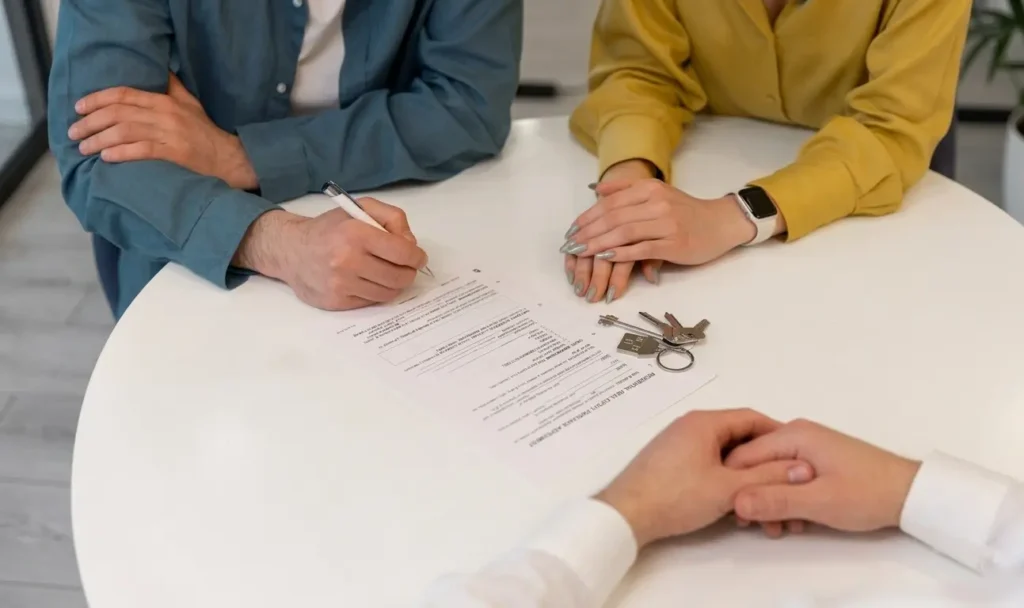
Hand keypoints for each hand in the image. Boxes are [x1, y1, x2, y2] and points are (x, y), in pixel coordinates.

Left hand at [69, 73, 257, 189]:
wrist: (228, 158)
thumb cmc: (205, 132)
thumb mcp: (189, 103)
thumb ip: (172, 86)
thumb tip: (159, 68)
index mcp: (165, 101)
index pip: (124, 94)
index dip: (97, 99)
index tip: (79, 107)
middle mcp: (165, 115)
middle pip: (119, 113)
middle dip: (91, 122)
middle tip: (73, 132)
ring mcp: (170, 134)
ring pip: (126, 132)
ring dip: (99, 140)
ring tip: (84, 148)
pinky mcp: (175, 154)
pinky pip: (142, 151)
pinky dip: (121, 153)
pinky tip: (107, 158)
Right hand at [235, 199, 427, 310]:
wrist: (291, 250)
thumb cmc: (330, 229)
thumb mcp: (360, 209)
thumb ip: (393, 218)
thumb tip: (412, 245)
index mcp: (356, 233)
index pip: (402, 253)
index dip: (417, 257)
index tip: (418, 258)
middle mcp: (347, 260)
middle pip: (399, 277)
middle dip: (408, 272)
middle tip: (406, 268)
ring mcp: (341, 284)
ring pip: (388, 293)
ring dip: (394, 284)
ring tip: (387, 273)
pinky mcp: (336, 301)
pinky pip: (371, 301)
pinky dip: (375, 292)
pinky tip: (367, 280)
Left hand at [563, 180, 768, 267]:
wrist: (721, 223)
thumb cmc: (686, 212)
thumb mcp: (657, 193)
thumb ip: (626, 190)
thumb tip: (596, 190)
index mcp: (650, 189)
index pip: (610, 203)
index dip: (587, 218)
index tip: (571, 231)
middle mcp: (657, 203)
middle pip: (613, 218)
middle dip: (587, 233)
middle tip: (569, 245)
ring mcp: (667, 223)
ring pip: (624, 233)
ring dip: (598, 244)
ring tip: (581, 253)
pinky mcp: (674, 243)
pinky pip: (642, 249)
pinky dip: (621, 253)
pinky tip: (605, 257)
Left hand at [596, 409, 813, 548]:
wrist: (625, 514)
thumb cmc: (676, 496)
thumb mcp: (729, 488)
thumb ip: (767, 476)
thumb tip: (802, 467)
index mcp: (705, 422)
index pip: (752, 418)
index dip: (779, 436)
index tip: (798, 456)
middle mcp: (690, 424)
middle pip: (737, 433)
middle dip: (762, 455)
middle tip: (784, 477)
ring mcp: (677, 441)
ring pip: (722, 449)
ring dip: (743, 467)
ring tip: (762, 490)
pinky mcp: (669, 459)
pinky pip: (706, 459)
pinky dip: (724, 472)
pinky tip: (733, 494)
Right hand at [725, 419, 920, 532]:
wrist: (911, 494)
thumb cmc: (867, 493)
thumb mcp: (818, 502)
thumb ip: (775, 500)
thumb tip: (735, 501)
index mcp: (792, 436)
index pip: (742, 456)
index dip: (735, 486)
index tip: (740, 516)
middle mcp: (795, 435)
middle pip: (755, 466)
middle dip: (755, 498)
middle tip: (764, 527)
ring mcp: (807, 447)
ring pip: (770, 475)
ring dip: (772, 503)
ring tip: (784, 528)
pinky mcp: (817, 461)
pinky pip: (787, 478)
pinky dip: (787, 499)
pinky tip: (798, 520)